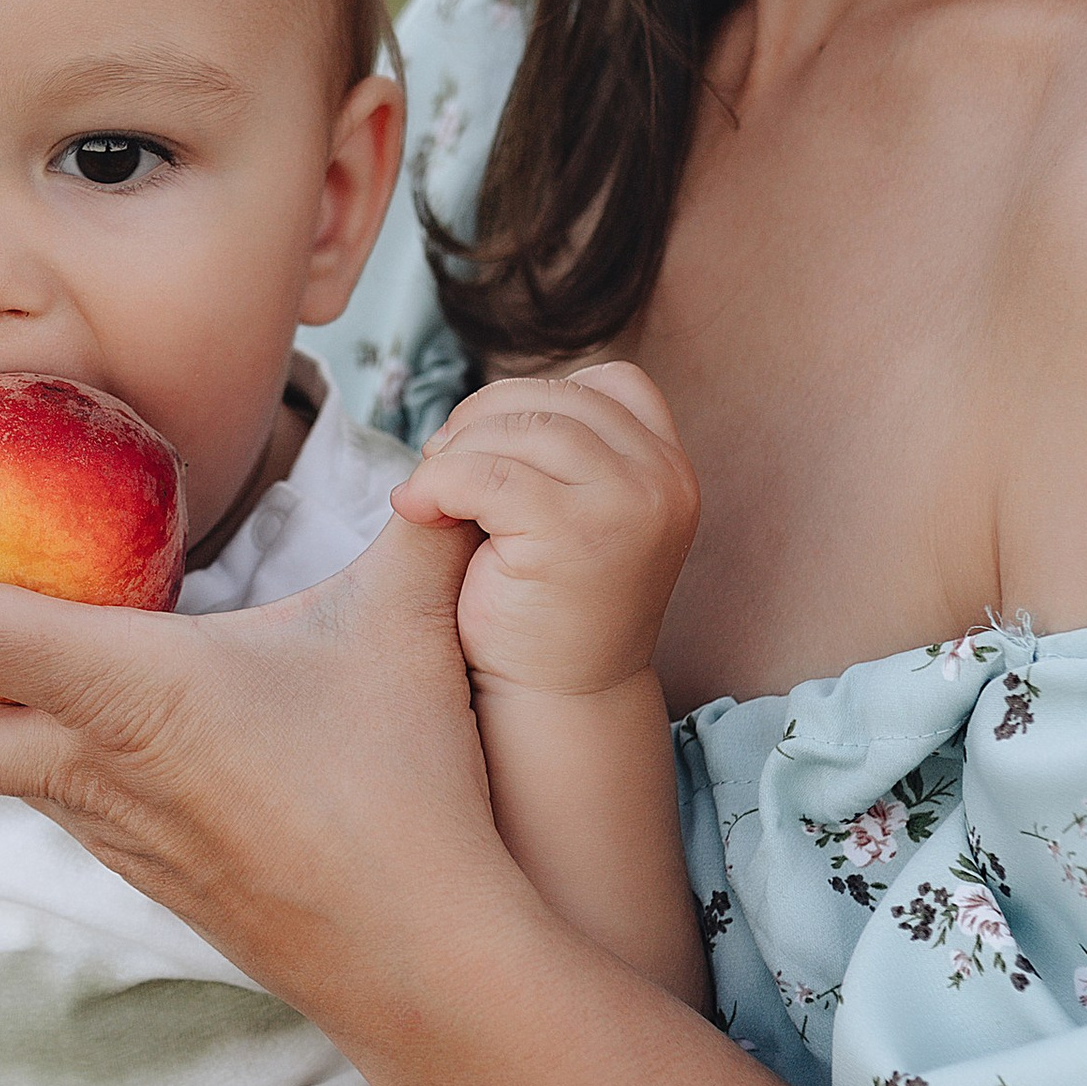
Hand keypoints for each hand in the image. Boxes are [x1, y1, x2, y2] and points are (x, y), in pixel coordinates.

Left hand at [0, 467, 544, 1048]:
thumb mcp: (409, 623)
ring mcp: (105, 827)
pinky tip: (62, 677)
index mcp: (127, 694)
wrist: (424, 967)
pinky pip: (29, 785)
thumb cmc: (412, 789)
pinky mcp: (133, 861)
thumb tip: (446, 459)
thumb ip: (423, 520)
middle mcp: (88, 769)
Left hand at [390, 362, 697, 703]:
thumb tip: (476, 408)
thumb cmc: (548, 607)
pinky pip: (483, 472)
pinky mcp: (574, 532)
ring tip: (427, 495)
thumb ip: (557, 453)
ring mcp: (627, 504)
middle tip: (438, 468)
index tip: (490, 447)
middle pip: (552, 398)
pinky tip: (416, 510)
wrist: (557, 700)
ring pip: (516, 428)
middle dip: (480, 423)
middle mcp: (663, 480)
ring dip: (452, 453)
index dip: (537, 398)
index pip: (610, 384)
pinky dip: (436, 483)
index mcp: (670, 470)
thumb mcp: (574, 512)